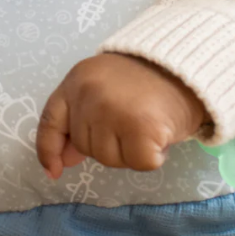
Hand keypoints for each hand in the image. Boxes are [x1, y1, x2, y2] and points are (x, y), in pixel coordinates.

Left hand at [36, 53, 207, 175]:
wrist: (186, 65)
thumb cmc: (144, 78)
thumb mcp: (102, 87)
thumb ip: (80, 118)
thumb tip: (63, 160)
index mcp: (76, 80)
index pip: (51, 120)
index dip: (49, 149)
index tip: (54, 170)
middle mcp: (89, 94)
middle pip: (86, 146)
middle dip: (108, 143)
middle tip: (131, 121)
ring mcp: (113, 111)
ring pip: (110, 159)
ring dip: (129, 151)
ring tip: (146, 123)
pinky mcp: (141, 128)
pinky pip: (139, 163)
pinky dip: (153, 156)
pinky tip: (160, 133)